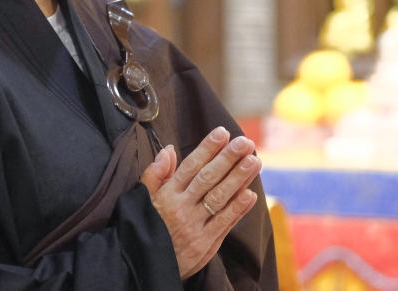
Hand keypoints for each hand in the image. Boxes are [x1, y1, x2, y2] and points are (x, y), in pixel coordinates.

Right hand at [147, 128, 261, 278]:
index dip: (207, 149)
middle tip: (245, 143)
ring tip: (255, 162)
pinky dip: (238, 208)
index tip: (222, 133)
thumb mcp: (142, 199)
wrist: (147, 265)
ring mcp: (195, 226)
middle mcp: (182, 208)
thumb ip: (155, 174)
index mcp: (166, 195)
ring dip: (239, 179)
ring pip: (219, 198)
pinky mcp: (206, 243)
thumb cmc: (146, 226)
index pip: (189, 167)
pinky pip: (224, 223)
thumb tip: (168, 150)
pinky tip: (251, 194)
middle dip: (228, 159)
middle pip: (208, 179)